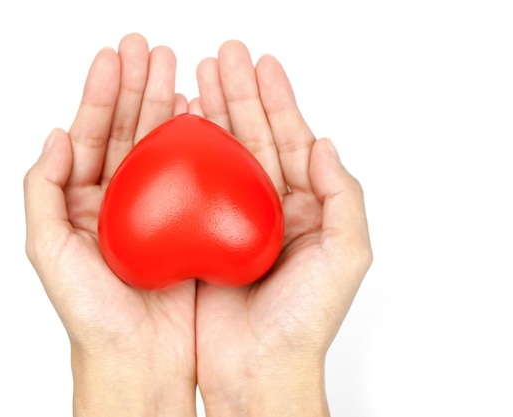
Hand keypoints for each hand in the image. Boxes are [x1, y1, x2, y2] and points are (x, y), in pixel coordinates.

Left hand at [23, 34, 195, 416]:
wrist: (139, 357)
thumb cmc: (91, 313)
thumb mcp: (48, 251)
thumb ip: (43, 190)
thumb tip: (55, 135)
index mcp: (83, 202)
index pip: (90, 135)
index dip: (100, 94)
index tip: (114, 57)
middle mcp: (119, 200)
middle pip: (127, 130)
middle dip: (137, 87)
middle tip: (150, 49)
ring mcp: (156, 210)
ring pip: (160, 146)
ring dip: (166, 105)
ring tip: (177, 68)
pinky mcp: (186, 225)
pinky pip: (192, 175)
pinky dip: (195, 144)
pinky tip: (199, 115)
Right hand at [190, 41, 372, 415]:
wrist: (257, 369)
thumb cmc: (304, 322)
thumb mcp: (346, 257)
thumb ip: (344, 196)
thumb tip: (326, 144)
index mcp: (305, 208)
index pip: (291, 140)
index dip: (277, 100)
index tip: (261, 64)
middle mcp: (266, 208)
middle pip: (252, 137)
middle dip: (238, 94)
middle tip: (223, 55)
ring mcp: (229, 220)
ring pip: (219, 155)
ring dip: (210, 114)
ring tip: (196, 76)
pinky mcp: (198, 237)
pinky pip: (190, 186)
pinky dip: (184, 155)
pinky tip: (175, 127)